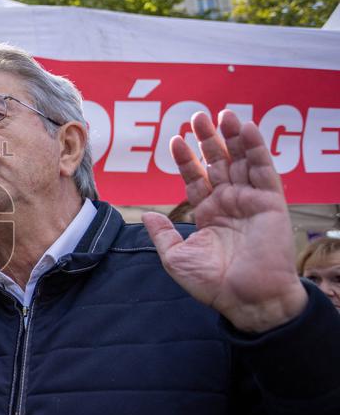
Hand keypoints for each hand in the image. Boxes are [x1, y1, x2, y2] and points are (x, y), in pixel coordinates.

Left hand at [143, 110, 306, 333]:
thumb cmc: (212, 284)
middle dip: (208, 139)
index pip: (195, 177)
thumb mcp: (176, 258)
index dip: (186, 159)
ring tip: (222, 114)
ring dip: (232, 137)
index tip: (175, 139)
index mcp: (209, 213)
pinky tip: (245, 129)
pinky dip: (256, 148)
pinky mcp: (271, 202)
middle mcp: (230, 203)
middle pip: (218, 162)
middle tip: (198, 116)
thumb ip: (162, 234)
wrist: (245, 299)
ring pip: (241, 160)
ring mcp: (250, 201)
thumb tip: (145, 214)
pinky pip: (264, 170)